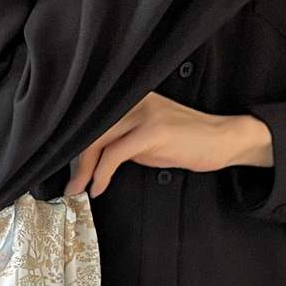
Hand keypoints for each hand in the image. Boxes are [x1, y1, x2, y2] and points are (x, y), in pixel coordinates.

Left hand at [63, 91, 273, 197]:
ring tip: (80, 189)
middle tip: (71, 185)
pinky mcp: (153, 130)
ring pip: (97, 139)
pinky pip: (115, 153)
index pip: (89, 118)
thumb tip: (86, 159)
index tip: (64, 168)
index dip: (72, 144)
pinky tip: (99, 186)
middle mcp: (133, 99)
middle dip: (75, 160)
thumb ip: (115, 141)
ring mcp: (143, 112)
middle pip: (89, 128)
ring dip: (84, 169)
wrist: (221, 139)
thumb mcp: (141, 139)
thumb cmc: (181, 141)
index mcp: (126, 97)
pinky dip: (101, 173)